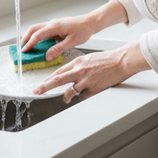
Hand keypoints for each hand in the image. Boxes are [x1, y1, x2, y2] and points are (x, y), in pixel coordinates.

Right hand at [21, 0, 128, 62]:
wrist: (90, 22)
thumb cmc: (83, 30)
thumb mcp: (72, 42)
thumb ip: (58, 49)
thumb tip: (47, 56)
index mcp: (54, 26)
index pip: (37, 35)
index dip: (30, 43)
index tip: (24, 51)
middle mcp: (52, 24)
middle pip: (33, 29)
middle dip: (26, 38)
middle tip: (22, 48)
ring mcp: (54, 24)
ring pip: (38, 29)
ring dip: (31, 36)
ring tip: (28, 47)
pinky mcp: (56, 27)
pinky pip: (44, 31)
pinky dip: (38, 36)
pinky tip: (39, 44)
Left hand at [32, 40, 150, 102]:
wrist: (121, 61)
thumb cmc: (107, 59)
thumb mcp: (88, 59)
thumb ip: (77, 66)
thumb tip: (69, 74)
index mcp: (77, 62)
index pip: (58, 71)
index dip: (48, 79)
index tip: (41, 84)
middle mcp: (79, 70)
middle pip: (57, 80)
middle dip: (45, 87)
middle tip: (36, 91)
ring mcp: (85, 80)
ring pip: (69, 92)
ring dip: (66, 97)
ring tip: (66, 99)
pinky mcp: (93, 89)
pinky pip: (82, 97)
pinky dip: (82, 97)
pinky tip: (86, 95)